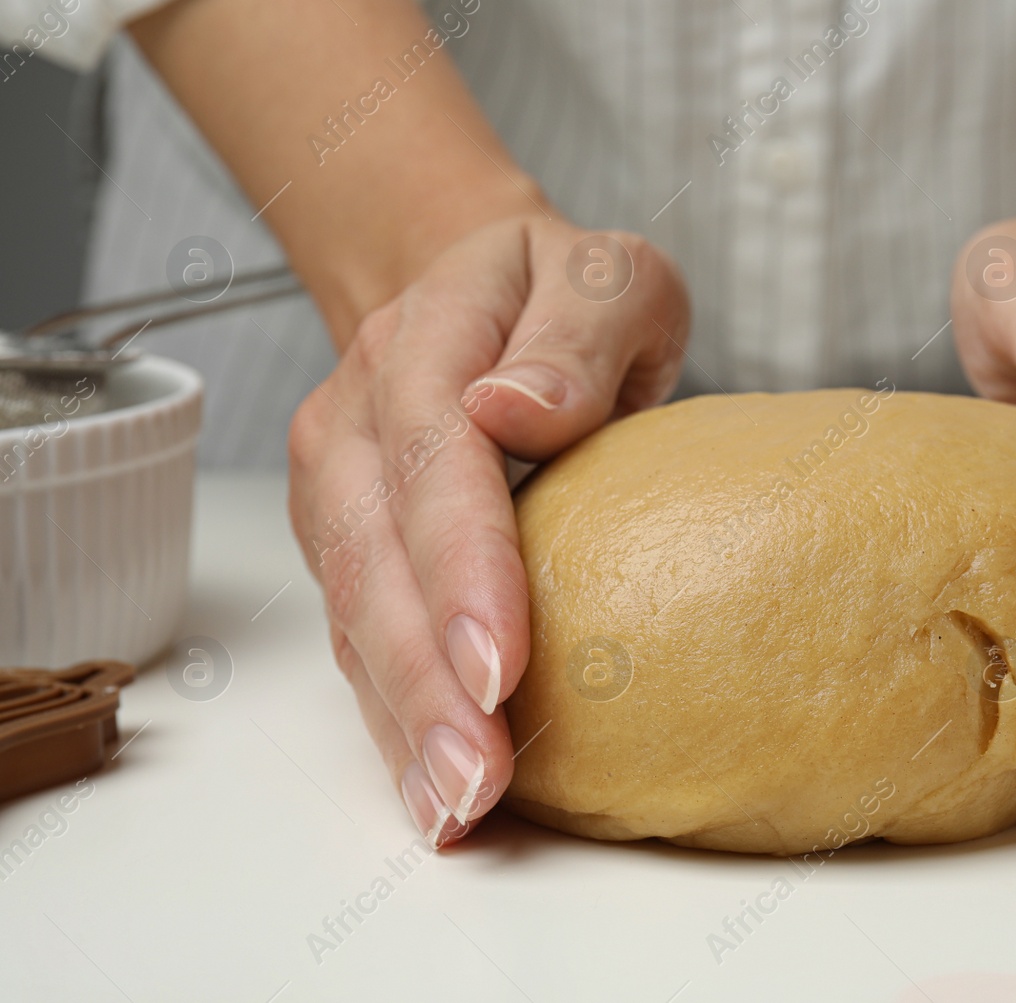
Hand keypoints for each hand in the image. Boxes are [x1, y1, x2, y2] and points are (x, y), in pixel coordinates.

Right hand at [288, 212, 688, 844]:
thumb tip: (520, 408)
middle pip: (377, 556)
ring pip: (355, 613)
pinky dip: (392, 718)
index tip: (498, 663)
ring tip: (456, 808)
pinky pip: (360, 636)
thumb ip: (577, 335)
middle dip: (424, 678)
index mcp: (426, 339)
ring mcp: (340, 486)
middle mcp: (358, 419)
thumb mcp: (608, 276)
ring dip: (401, 719)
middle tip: (477, 776)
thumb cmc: (564, 291)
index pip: (434, 456)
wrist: (475, 286)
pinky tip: (431, 790)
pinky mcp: (346, 543)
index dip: (462, 564)